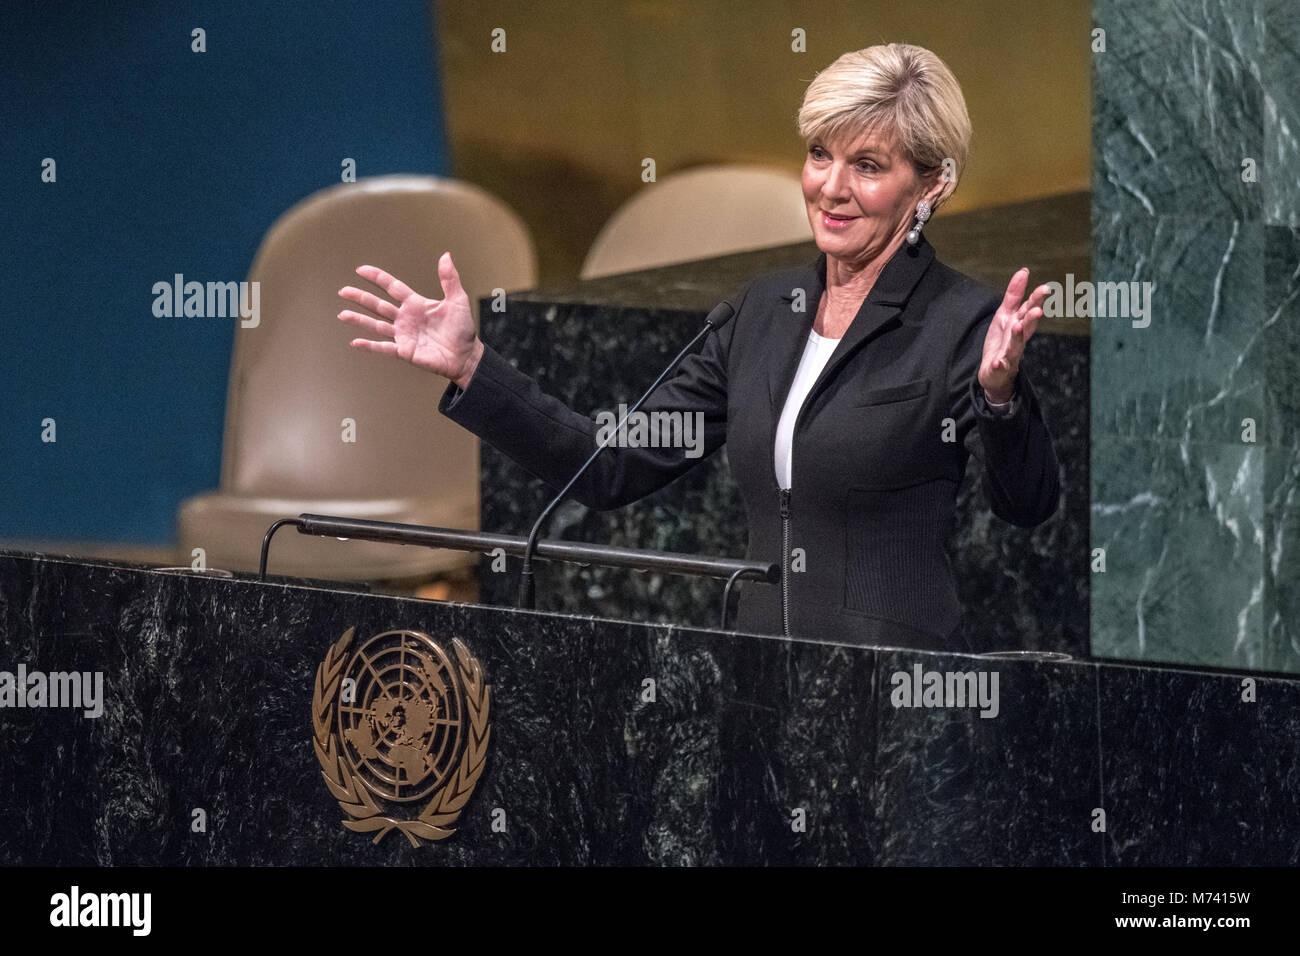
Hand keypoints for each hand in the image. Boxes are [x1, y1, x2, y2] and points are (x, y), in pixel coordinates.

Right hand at [337, 252, 483, 388]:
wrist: (467, 356)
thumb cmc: (463, 330)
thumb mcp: (457, 300)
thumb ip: (449, 279)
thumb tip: (446, 256)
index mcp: (415, 304)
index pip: (392, 287)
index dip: (377, 278)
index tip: (361, 270)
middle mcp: (405, 318)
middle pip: (378, 305)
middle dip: (360, 298)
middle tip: (343, 291)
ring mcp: (403, 335)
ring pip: (376, 325)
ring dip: (359, 320)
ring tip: (342, 314)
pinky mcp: (405, 351)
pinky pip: (384, 347)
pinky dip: (369, 346)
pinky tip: (355, 342)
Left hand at [979, 267, 1048, 403]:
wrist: (994, 372)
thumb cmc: (1002, 340)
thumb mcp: (1005, 314)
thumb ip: (1014, 295)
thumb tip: (1024, 270)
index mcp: (1020, 324)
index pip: (1029, 309)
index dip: (1037, 299)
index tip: (1045, 288)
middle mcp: (1018, 339)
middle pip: (1026, 327)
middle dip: (1032, 319)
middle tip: (1037, 310)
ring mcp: (1010, 355)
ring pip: (1015, 346)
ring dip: (1017, 337)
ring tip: (1017, 327)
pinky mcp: (999, 368)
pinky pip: (1000, 367)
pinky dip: (1000, 364)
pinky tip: (999, 362)